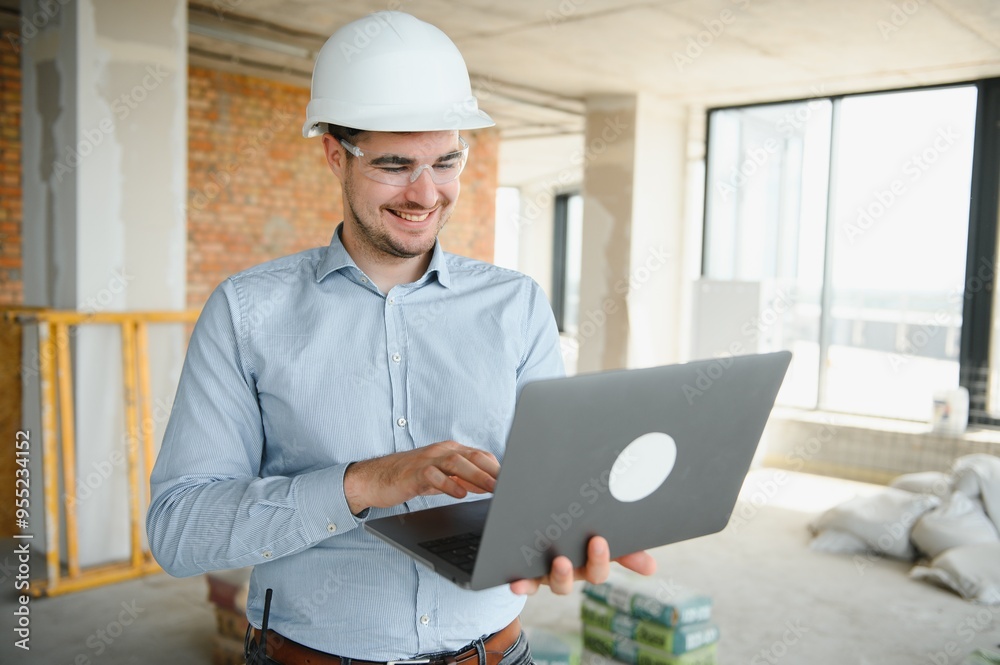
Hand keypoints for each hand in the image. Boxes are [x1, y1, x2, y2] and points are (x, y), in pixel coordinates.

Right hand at [344, 441, 498, 513]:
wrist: (375, 479)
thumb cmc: (410, 478)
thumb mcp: (441, 478)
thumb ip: (464, 479)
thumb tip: (489, 485)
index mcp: (451, 451)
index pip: (481, 456)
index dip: (499, 468)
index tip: (516, 482)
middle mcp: (441, 452)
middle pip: (474, 457)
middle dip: (494, 471)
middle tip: (511, 485)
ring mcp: (427, 460)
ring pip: (457, 463)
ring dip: (477, 476)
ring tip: (493, 489)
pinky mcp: (413, 473)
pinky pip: (433, 476)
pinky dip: (449, 484)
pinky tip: (460, 493)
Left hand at [508, 536, 656, 595]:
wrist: (524, 523)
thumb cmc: (566, 528)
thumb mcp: (590, 529)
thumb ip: (619, 544)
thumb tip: (652, 566)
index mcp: (589, 559)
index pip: (603, 565)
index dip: (606, 557)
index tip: (604, 540)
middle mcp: (572, 569)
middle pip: (588, 574)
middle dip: (594, 562)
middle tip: (597, 542)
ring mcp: (549, 574)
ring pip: (559, 584)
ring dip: (562, 575)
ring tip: (561, 561)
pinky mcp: (526, 576)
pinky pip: (525, 585)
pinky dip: (522, 585)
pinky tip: (517, 582)